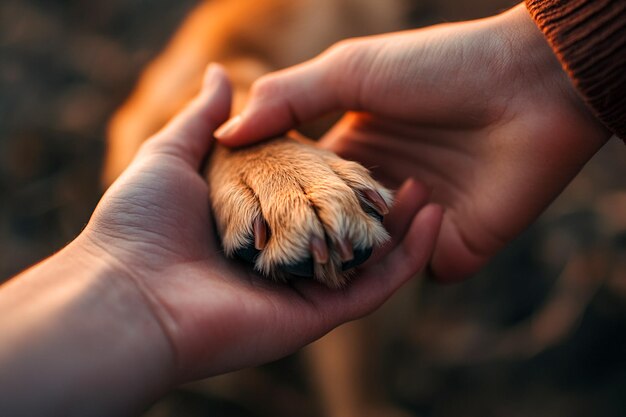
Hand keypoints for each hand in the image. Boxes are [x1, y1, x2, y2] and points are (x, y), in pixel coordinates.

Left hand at [0, 64, 441, 415]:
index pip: (308, 194)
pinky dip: (406, 261)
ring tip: (431, 194)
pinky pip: (372, 290)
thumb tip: (221, 73)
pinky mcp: (313, 315)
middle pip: (343, 229)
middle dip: (379, 203)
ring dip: (403, 232)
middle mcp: (280, 257)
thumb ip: (203, 118)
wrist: (126, 295)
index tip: (371, 139)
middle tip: (414, 167)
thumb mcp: (170, 156)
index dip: (340, 171)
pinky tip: (432, 222)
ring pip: (366, 260)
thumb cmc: (140, 223)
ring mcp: (299, 288)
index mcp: (253, 223)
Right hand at [214, 4, 610, 280]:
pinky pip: (416, 271)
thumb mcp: (351, 70)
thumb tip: (224, 131)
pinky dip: (404, 265)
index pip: (303, 186)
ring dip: (350, 257)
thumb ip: (287, 98)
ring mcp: (416, 220)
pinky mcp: (455, 246)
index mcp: (354, 150)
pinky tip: (393, 245)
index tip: (243, 214)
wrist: (531, 85)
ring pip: (368, 260)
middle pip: (332, 229)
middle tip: (270, 253)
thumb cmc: (440, 68)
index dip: (276, 199)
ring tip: (327, 251)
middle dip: (306, 240)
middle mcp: (380, 189)